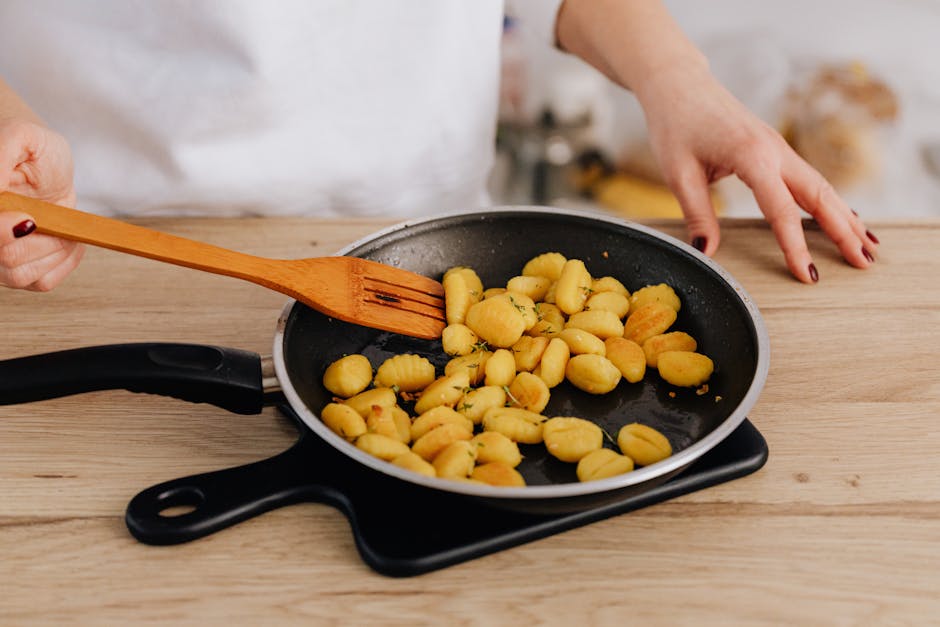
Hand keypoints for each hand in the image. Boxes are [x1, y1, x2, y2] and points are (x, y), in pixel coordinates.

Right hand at [0, 118, 84, 289]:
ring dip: (51, 250)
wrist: (44, 163)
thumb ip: (1, 154)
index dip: (3, 232)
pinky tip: (67, 239)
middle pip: (3, 258)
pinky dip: (63, 262)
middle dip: (35, 239)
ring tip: (59, 223)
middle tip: (46, 215)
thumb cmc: (32, 147)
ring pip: (17, 275)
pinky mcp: (20, 268)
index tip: (29, 219)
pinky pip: (40, 282)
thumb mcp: (22, 136)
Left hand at [636, 65, 878, 282]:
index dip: (796, 246)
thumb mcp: (679, 174)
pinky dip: (831, 201)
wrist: (680, 85)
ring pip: (822, 186)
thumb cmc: (676, 125)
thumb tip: (707, 252)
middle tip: (864, 264)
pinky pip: (811, 179)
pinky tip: (845, 218)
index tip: (808, 275)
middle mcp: (775, 150)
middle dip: (844, 232)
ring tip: (867, 247)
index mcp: (752, 156)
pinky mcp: (776, 149)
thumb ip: (698, 215)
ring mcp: (779, 148)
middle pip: (819, 196)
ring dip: (846, 217)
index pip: (781, 210)